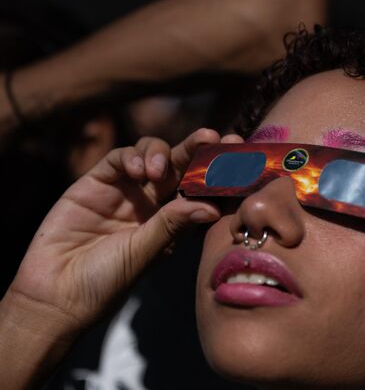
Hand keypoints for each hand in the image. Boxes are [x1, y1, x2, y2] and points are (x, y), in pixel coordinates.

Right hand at [3, 129, 243, 335]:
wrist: (55, 295)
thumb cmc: (105, 282)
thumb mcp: (144, 253)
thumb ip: (172, 225)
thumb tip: (212, 206)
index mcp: (172, 222)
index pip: (201, 190)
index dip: (219, 174)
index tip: (241, 159)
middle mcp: (153, 203)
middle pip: (182, 167)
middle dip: (200, 150)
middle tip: (216, 138)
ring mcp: (125, 191)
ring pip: (153, 155)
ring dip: (163, 154)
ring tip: (158, 171)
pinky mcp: (96, 183)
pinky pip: (118, 159)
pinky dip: (131, 157)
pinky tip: (137, 170)